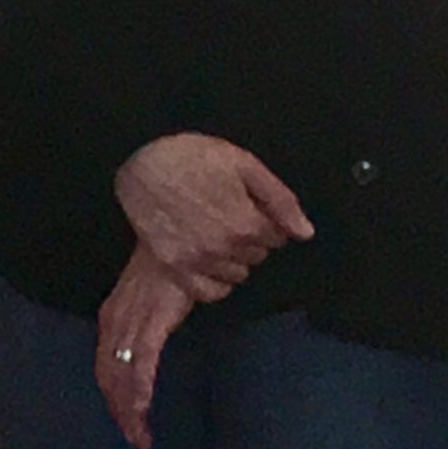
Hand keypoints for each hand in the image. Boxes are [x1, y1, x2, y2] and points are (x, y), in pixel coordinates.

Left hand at [94, 246, 193, 448]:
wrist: (182, 240)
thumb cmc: (174, 266)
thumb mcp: (154, 297)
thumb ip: (151, 320)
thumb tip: (158, 342)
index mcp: (113, 316)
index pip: (105, 364)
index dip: (112, 395)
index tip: (125, 418)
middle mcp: (114, 322)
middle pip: (108, 377)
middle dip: (120, 412)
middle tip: (136, 438)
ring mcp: (129, 323)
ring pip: (120, 378)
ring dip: (130, 411)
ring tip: (141, 437)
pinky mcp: (149, 323)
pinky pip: (140, 366)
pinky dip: (140, 393)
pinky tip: (144, 412)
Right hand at [115, 133, 310, 300]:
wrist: (142, 164)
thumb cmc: (192, 157)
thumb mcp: (244, 165)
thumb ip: (280, 201)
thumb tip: (305, 232)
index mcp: (245, 223)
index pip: (276, 238)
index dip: (266, 221)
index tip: (250, 208)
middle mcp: (222, 247)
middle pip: (257, 256)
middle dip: (251, 239)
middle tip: (230, 216)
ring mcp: (196, 260)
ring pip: (236, 275)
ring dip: (233, 258)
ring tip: (215, 233)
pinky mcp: (174, 267)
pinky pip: (208, 291)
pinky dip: (214, 281)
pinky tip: (208, 260)